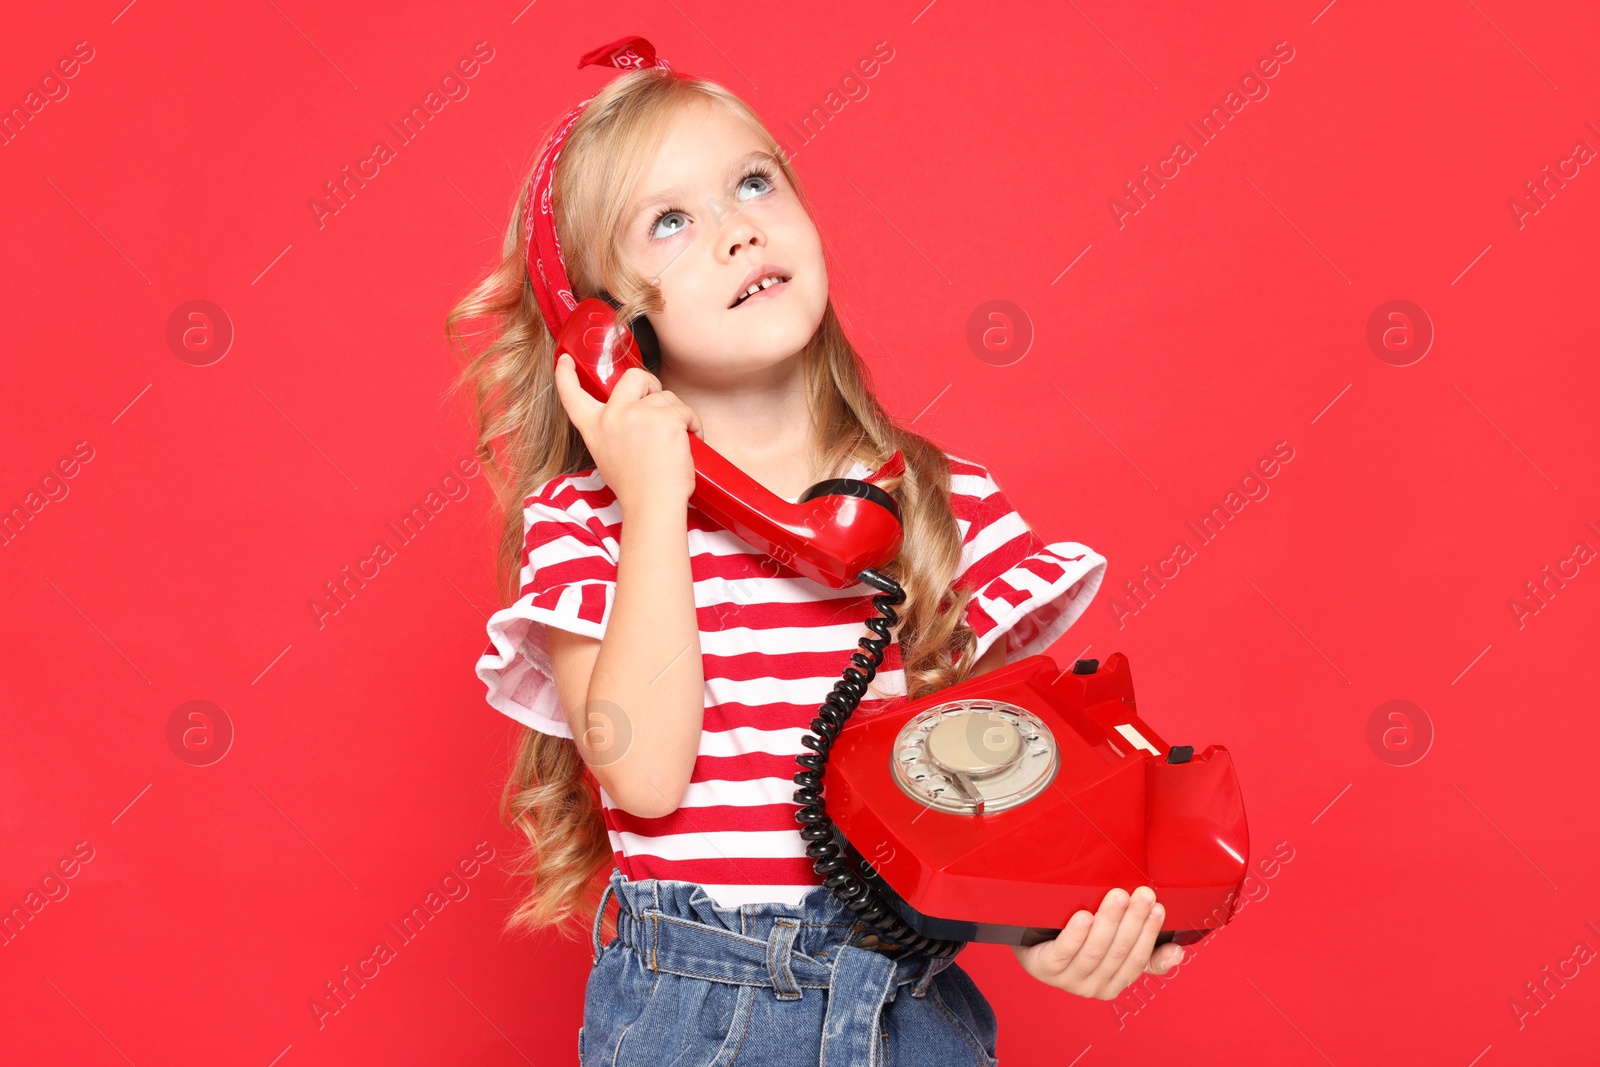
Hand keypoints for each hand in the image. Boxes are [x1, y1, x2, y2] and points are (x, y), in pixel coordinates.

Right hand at [552, 352, 702, 511]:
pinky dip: (693, 425)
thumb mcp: (608, 455)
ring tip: (675, 442)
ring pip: (667, 397)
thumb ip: (612, 429)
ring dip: (677, 415)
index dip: (566, 374)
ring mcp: (639, 414)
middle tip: (661, 407)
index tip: (565, 360)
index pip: (572, 395)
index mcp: (595, 427)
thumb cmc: (637, 487)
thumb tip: (631, 413)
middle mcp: (613, 415)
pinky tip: (691, 442)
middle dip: (653, 385)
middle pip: (635, 376)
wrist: (653, 505)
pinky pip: (686, 411)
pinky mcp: (666, 419)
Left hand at [1010, 886, 1183, 999]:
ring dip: (1109, 921)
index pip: (1138, 960)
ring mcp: (1067, 979)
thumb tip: (1178, 953)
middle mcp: (1093, 986)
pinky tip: (1084, 916)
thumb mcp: (1114, 946)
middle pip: (1117, 952)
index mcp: (1114, 983)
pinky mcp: (1044, 968)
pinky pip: (1063, 952)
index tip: (1159, 907)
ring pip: (1094, 950)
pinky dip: (1076, 934)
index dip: (1150, 933)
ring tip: (1118, 895)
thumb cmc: (1079, 940)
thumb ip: (1147, 953)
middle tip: (1143, 893)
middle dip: (1133, 920)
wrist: (1032, 940)